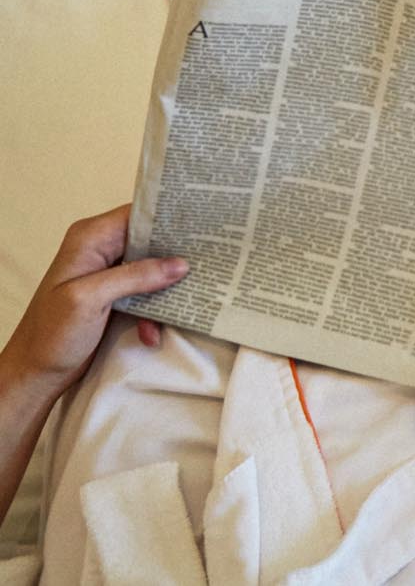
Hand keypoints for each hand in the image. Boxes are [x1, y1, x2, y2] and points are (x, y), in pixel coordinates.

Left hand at [0, 206, 186, 405]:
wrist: (37, 373)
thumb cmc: (53, 332)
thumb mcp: (91, 299)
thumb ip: (135, 277)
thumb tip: (181, 264)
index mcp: (90, 238)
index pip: (138, 214)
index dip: (169, 218)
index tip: (204, 226)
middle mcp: (100, 249)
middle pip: (151, 240)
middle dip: (175, 256)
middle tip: (206, 265)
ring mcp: (109, 274)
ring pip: (153, 268)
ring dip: (165, 292)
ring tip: (176, 309)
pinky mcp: (115, 295)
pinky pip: (147, 293)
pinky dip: (153, 312)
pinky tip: (150, 332)